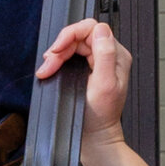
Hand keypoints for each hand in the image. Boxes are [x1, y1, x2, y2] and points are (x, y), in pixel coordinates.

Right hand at [36, 15, 130, 160]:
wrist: (95, 136)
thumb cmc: (100, 116)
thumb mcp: (105, 85)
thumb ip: (105, 55)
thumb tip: (101, 30)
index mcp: (117, 55)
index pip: (92, 29)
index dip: (70, 35)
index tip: (57, 50)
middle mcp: (109, 55)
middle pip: (79, 36)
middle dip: (60, 48)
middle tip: (48, 65)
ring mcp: (98, 61)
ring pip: (72, 45)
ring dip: (56, 55)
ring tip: (47, 70)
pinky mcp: (87, 68)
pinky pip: (70, 55)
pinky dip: (58, 60)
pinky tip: (51, 69)